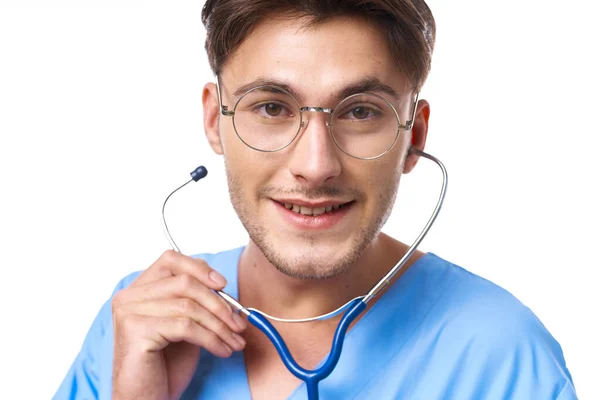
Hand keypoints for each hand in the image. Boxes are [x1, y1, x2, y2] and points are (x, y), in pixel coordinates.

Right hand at [111, 250, 246, 399]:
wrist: (145, 398)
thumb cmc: (165, 364)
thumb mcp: (184, 324)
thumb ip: (195, 301)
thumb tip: (224, 287)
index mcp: (138, 289)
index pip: (171, 260)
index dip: (200, 268)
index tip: (224, 285)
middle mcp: (129, 296)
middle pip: (184, 282)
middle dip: (219, 303)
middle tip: (239, 322)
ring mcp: (129, 312)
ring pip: (189, 306)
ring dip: (220, 325)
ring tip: (234, 341)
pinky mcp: (136, 330)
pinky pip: (186, 327)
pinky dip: (212, 339)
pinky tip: (222, 351)